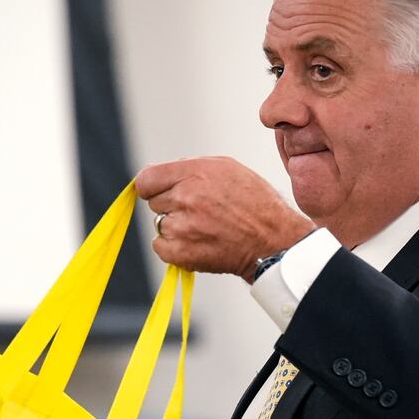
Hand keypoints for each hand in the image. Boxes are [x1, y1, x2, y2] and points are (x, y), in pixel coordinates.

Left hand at [135, 157, 314, 278]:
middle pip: (154, 201)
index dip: (152, 186)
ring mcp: (182, 226)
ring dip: (175, 227)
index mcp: (195, 173)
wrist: (272, 240)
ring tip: (203, 228)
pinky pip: (160, 246)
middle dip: (171, 205)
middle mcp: (186, 197)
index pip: (147, 178)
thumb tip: (164, 174)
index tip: (158, 191)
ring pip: (160, 224)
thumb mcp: (227, 168)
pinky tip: (197, 243)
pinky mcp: (181, 252)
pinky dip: (173, 248)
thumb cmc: (254, 203)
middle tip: (198, 212)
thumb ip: (192, 166)